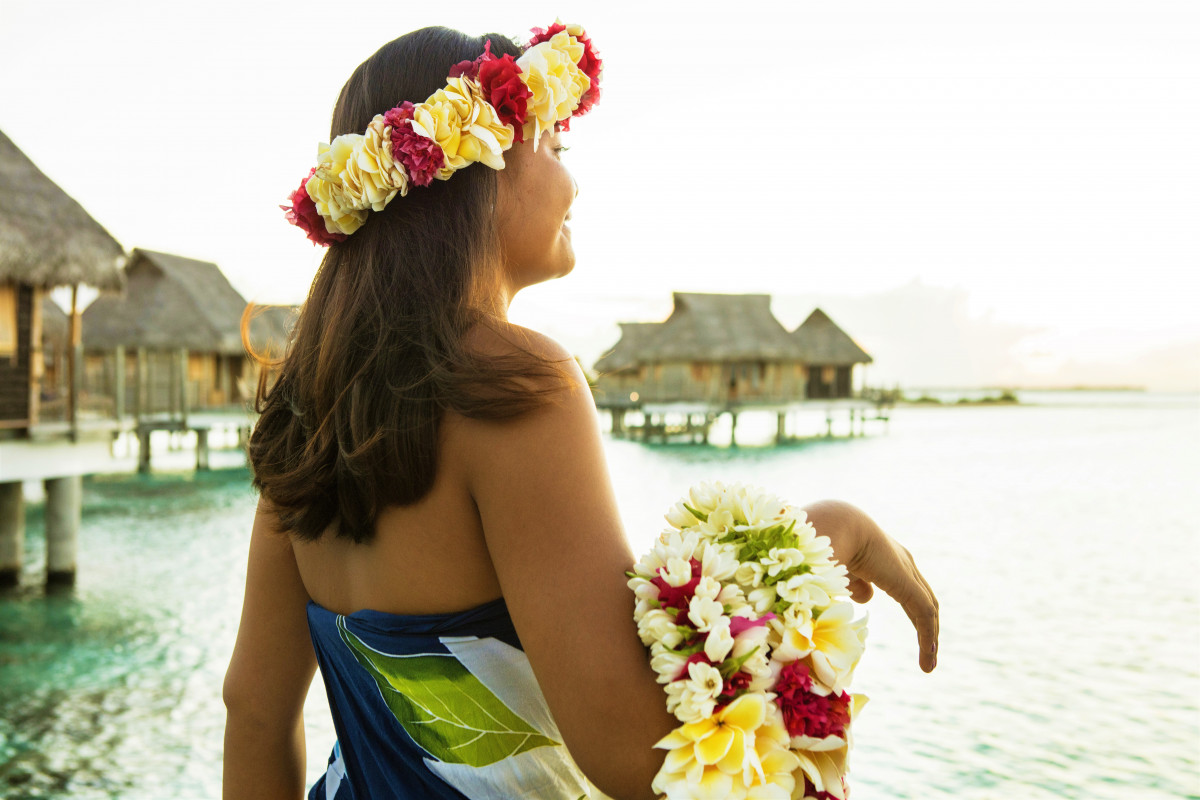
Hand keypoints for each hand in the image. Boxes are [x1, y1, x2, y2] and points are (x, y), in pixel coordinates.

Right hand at [802, 500, 939, 672]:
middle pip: (921, 598)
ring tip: (928, 665)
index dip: (910, 610)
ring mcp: (906, 571)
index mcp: (884, 556)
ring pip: (926, 609)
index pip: (906, 586)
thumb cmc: (825, 543)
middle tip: (928, 652)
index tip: (915, 633)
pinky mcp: (907, 584)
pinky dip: (927, 639)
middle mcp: (901, 562)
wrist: (832, 525)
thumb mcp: (840, 569)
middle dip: (925, 626)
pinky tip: (927, 661)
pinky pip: (923, 615)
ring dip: (929, 638)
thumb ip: (854, 583)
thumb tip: (868, 597)